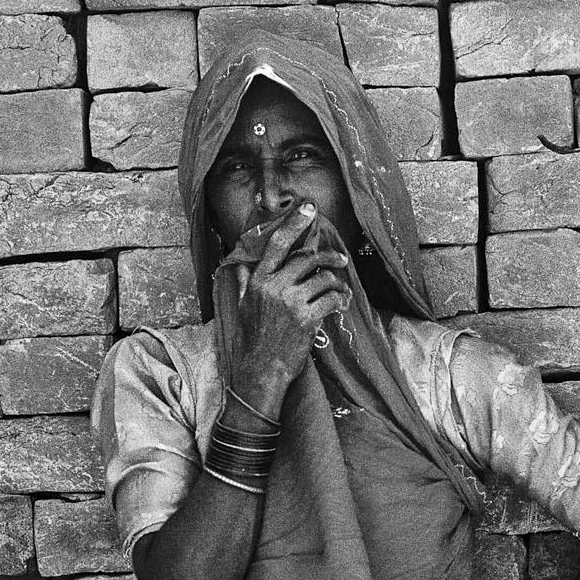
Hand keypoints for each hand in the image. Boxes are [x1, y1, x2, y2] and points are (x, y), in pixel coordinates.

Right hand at [223, 203, 353, 412]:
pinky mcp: (306, 319)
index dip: (295, 222)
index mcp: (257, 280)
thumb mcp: (240, 307)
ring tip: (340, 289)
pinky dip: (341, 299)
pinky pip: (331, 298)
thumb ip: (243, 284)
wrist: (260, 371)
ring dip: (336, 281)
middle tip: (341, 259)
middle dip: (328, 256)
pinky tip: (341, 303)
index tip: (310, 208)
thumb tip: (238, 267)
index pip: (278, 243)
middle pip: (307, 258)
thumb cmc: (250, 341)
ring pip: (323, 277)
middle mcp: (273, 286)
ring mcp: (290, 302)